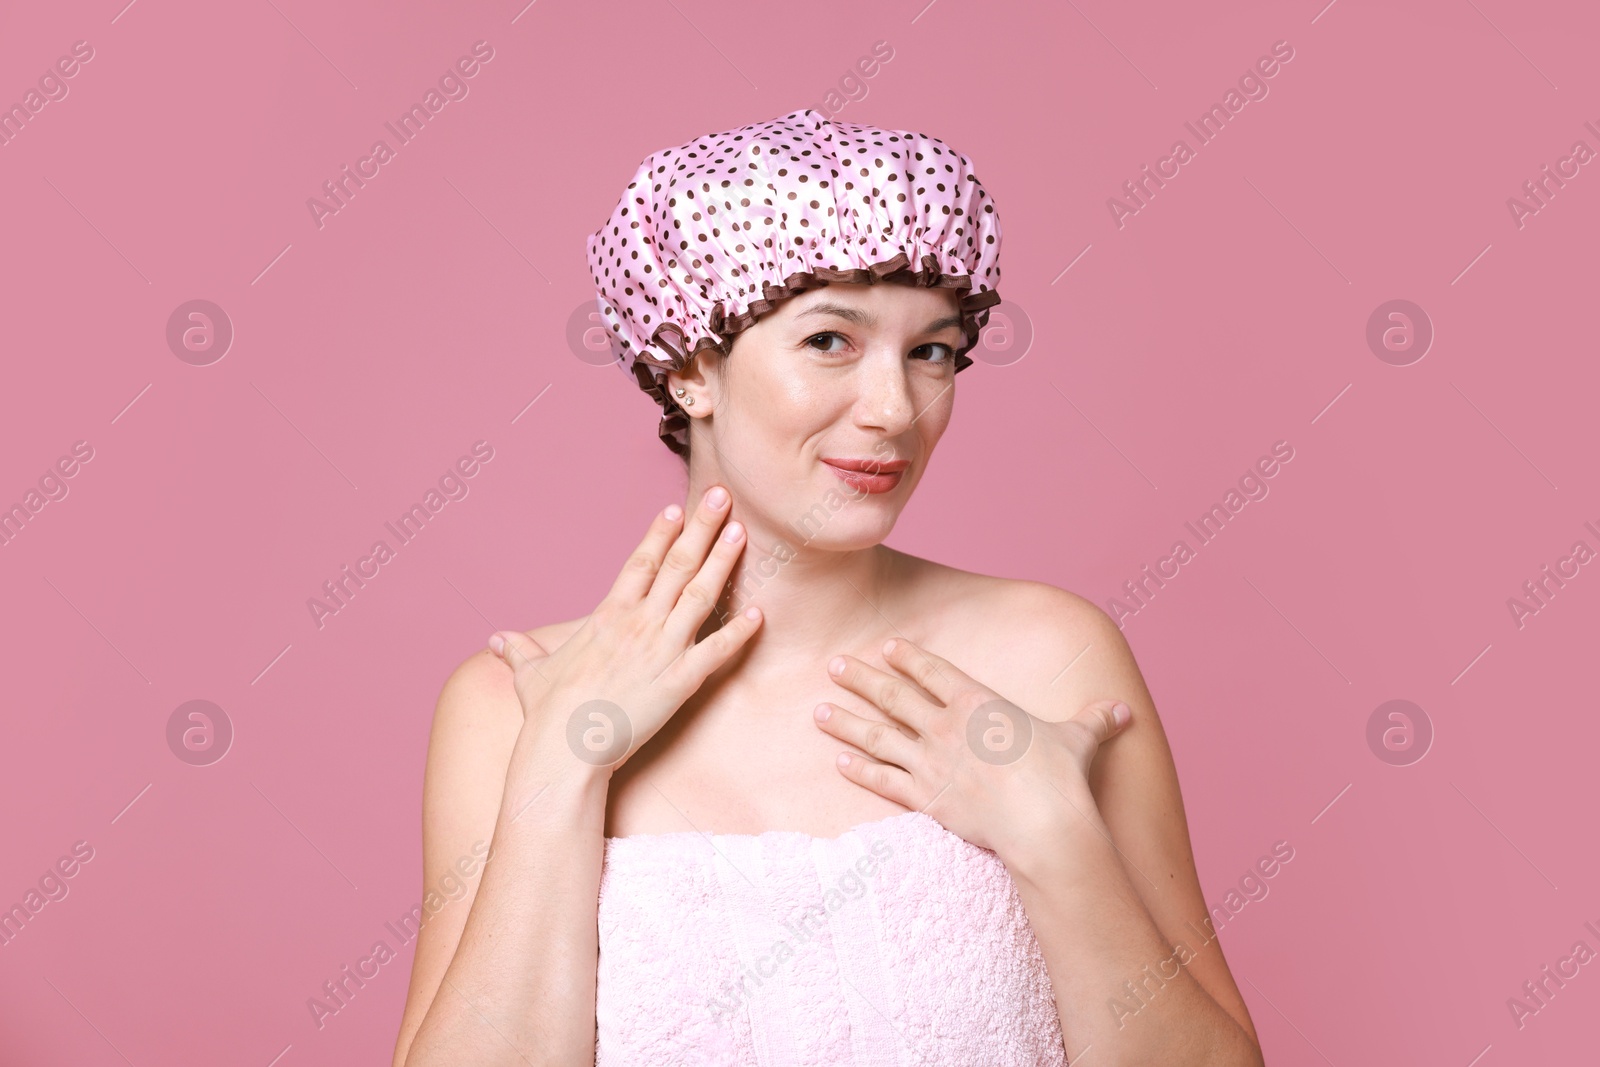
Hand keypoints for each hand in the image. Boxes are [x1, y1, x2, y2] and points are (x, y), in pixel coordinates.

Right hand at [487, 486, 761, 775]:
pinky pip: (716, 651)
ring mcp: (661, 650)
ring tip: (740, 532)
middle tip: (722, 495)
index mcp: (607, 616)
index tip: (677, 508)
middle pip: (676, 564)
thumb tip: (496, 640)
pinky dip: (739, 632)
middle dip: (701, 528)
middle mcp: (638, 624)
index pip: (639, 562)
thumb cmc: (546, 713)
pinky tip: (759, 613)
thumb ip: (519, 650)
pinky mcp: (679, 681)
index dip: (660, 533)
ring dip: (722, 562)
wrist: (563, 750)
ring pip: (699, 595)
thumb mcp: (529, 673)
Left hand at [815, 637, 1130, 858]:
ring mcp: (930, 762)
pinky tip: (838, 763)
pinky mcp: (924, 798)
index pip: (935, 672)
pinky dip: (858, 772)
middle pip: (894, 696)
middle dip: (861, 678)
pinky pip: (882, 782)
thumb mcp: (1080, 740)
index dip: (909, 657)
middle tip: (833, 665)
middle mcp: (946, 727)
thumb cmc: (1061, 778)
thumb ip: (1094, 721)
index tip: (886, 646)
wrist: (1043, 824)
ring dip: (845, 722)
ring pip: (876, 736)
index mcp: (978, 704)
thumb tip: (1122, 710)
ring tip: (817, 710)